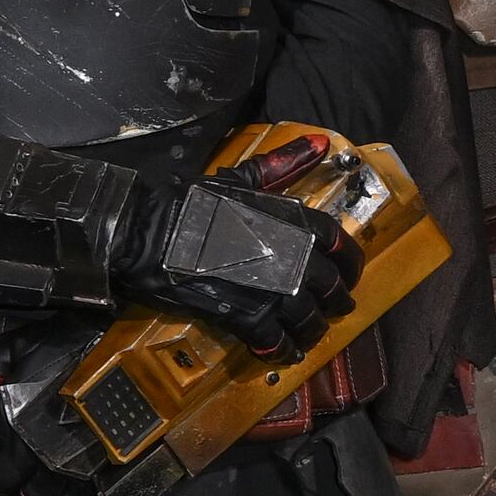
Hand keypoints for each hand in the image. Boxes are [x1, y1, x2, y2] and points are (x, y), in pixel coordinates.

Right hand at [124, 155, 359, 353]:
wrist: (146, 233)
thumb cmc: (191, 204)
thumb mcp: (240, 180)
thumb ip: (283, 166)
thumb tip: (320, 143)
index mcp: (293, 221)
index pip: (341, 245)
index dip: (350, 263)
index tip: (349, 274)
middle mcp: (292, 256)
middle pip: (330, 287)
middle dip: (336, 301)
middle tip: (336, 308)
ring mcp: (271, 289)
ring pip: (308, 318)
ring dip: (312, 330)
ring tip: (310, 335)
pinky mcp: (245, 315)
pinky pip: (276, 340)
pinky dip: (283, 349)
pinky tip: (284, 352)